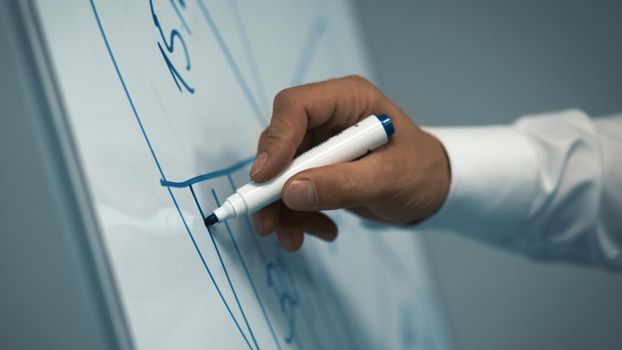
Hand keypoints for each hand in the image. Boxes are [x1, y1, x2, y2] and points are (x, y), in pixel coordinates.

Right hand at [250, 75, 449, 250]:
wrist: (432, 190)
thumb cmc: (421, 172)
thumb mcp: (389, 180)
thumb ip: (343, 185)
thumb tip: (292, 192)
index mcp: (348, 100)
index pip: (296, 107)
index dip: (276, 140)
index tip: (264, 178)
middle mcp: (328, 118)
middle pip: (280, 143)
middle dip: (271, 186)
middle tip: (267, 223)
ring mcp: (321, 144)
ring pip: (280, 173)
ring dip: (281, 209)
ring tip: (295, 240)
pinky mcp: (318, 169)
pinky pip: (293, 191)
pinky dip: (298, 216)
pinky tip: (324, 230)